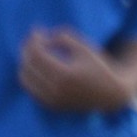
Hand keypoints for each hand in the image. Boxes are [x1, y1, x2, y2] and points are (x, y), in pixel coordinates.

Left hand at [18, 28, 136, 112]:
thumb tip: (44, 37)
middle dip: (27, 49)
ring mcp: (53, 99)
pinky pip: (31, 89)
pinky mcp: (52, 105)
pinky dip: (30, 77)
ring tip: (35, 54)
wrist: (112, 95)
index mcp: (65, 74)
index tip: (38, 31)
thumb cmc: (99, 67)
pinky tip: (39, 68)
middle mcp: (57, 90)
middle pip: (28, 65)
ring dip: (26, 63)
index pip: (36, 54)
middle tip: (34, 41)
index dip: (33, 40)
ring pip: (25, 78)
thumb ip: (64, 37)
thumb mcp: (85, 47)